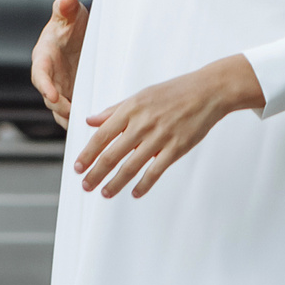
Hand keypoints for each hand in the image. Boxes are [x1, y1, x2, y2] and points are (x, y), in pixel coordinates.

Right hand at [31, 0, 85, 122]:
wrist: (79, 33)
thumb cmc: (70, 22)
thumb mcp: (69, 13)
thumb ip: (65, 8)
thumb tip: (65, 1)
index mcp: (43, 57)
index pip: (39, 74)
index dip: (44, 85)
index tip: (52, 95)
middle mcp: (49, 77)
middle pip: (50, 98)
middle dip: (61, 108)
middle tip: (76, 115)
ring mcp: (60, 88)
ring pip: (61, 110)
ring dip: (71, 119)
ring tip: (86, 127)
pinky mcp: (72, 96)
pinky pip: (74, 112)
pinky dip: (82, 119)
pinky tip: (96, 125)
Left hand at [74, 54, 263, 198]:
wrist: (207, 91)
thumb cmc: (173, 92)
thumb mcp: (140, 96)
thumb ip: (115, 110)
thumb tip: (91, 120)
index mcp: (131, 109)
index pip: (102, 135)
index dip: (88, 153)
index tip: (78, 167)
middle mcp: (142, 123)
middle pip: (112, 154)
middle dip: (96, 173)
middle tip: (85, 186)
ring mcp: (160, 137)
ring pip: (131, 166)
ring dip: (115, 183)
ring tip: (105, 193)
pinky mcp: (176, 148)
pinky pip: (155, 171)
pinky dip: (143, 185)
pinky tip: (134, 193)